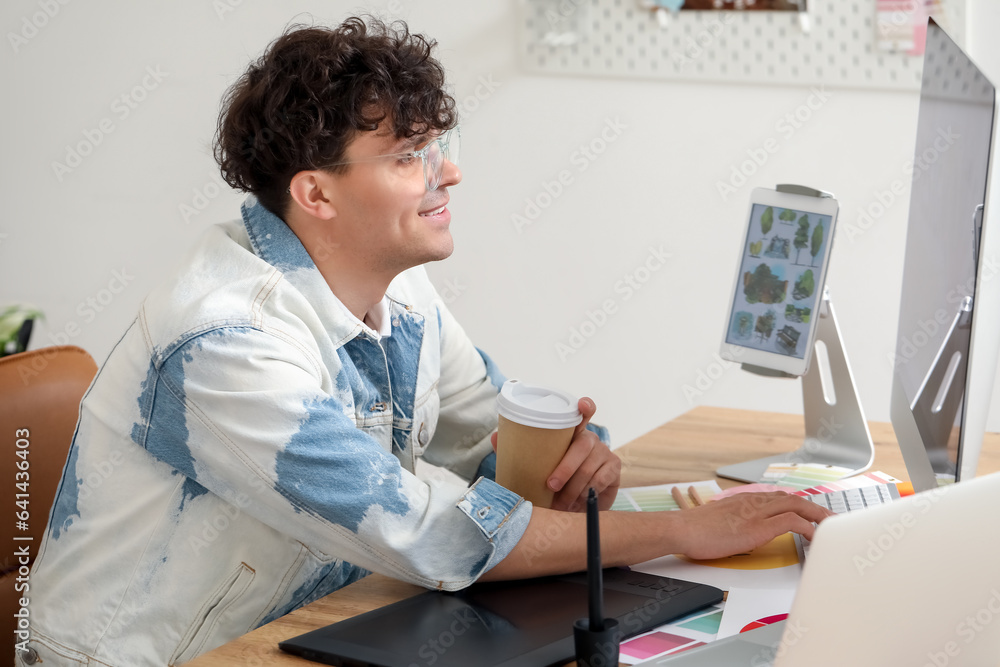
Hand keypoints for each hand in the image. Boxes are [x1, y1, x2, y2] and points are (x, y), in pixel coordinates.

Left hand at [489, 397, 619, 510]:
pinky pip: (601, 480)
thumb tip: (495, 437)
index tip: (582, 405)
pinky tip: (579, 502)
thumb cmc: (552, 484)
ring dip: (573, 488)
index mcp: (570, 434)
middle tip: (551, 485)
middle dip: (566, 467)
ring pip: (590, 467)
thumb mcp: (534, 468)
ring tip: (560, 503)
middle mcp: (589, 439)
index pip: (582, 414)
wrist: (573, 509)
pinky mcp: (614, 469)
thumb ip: (517, 452)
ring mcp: (604, 452)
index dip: (585, 407)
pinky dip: (587, 493)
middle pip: (582, 445)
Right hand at [673, 492, 833, 559]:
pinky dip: (807, 527)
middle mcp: (753, 501)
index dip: (798, 504)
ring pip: (797, 506)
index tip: (811, 513)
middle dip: (815, 509)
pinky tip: (815, 536)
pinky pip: (790, 522)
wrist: (681, 529)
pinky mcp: (756, 527)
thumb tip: (739, 531)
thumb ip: (734, 521)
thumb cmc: (694, 529)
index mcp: (745, 499)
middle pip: (793, 499)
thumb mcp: (719, 520)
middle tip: (831, 519)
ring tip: (831, 526)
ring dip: (817, 515)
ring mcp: (756, 513)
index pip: (779, 497)